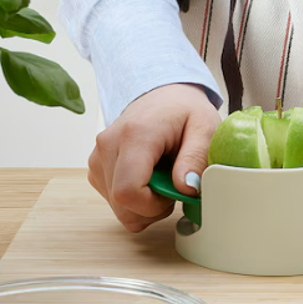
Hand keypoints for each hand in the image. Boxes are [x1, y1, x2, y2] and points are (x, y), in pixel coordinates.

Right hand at [88, 83, 220, 232]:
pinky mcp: (97, 168)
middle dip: (153, 207)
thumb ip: (197, 158)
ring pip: (118, 207)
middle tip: (175, 185)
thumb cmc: (185, 111)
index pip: (127, 192)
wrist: (164, 96)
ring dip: (145, 205)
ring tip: (165, 177)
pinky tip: (151, 178)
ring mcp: (98, 158)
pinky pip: (114, 201)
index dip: (153, 206)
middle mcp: (107, 146)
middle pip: (122, 205)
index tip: (175, 192)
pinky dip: (136, 200)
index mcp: (134, 136)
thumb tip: (186, 188)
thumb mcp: (205, 128)